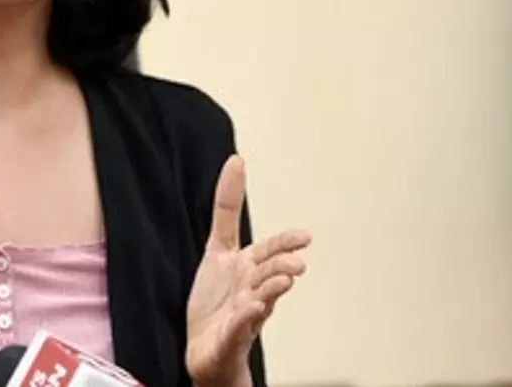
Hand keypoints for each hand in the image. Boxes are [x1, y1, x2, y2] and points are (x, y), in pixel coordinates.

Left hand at [184, 155, 309, 386]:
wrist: (206, 351)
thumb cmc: (216, 301)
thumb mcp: (217, 249)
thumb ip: (227, 209)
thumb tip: (237, 161)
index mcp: (248, 267)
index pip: (270, 249)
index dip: (286, 242)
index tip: (305, 236)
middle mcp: (250, 288)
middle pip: (270, 272)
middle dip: (284, 265)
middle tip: (296, 263)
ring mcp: (243, 313)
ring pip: (262, 298)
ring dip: (272, 289)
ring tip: (283, 281)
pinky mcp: (231, 336)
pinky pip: (240, 326)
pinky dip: (246, 317)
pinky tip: (252, 307)